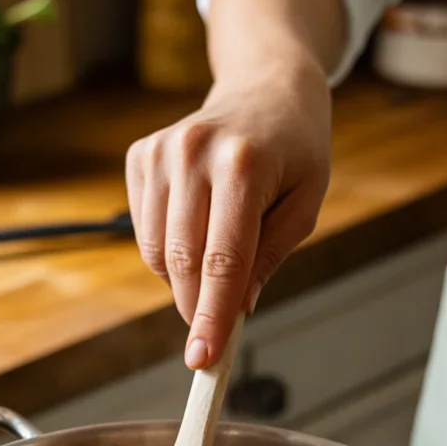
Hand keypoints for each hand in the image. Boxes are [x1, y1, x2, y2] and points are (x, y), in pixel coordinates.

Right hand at [125, 64, 330, 368]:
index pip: (223, 261)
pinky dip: (168, 250)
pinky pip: (144, 232)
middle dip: (197, 307)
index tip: (204, 358)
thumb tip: (237, 308)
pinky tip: (197, 227)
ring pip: (158, 253)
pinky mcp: (141, 155)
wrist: (265, 86)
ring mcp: (160, 152)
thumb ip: (270, 257)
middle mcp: (193, 153)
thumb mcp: (305, 204)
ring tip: (218, 257)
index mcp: (243, 165)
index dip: (212, 316)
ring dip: (183, 279)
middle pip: (184, 262)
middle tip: (214, 329)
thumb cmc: (294, 149)